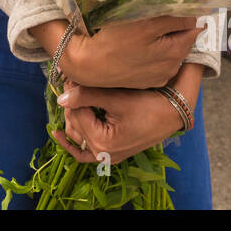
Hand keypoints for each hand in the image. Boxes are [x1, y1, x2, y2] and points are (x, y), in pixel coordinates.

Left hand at [53, 83, 182, 165]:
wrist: (173, 113)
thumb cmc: (148, 104)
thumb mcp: (116, 98)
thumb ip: (86, 96)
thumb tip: (61, 97)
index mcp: (102, 142)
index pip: (75, 113)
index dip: (72, 92)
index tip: (72, 75)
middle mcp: (102, 154)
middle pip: (75, 123)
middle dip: (73, 102)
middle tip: (73, 80)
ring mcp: (106, 156)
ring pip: (78, 134)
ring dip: (73, 115)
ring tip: (75, 93)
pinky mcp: (110, 153)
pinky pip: (85, 153)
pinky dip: (72, 144)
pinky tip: (58, 134)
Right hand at [54, 15, 202, 88]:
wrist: (89, 66)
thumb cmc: (114, 39)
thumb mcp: (146, 23)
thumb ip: (175, 19)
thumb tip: (196, 16)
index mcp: (175, 51)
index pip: (192, 25)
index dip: (184, 13)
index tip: (172, 5)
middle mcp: (172, 67)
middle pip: (183, 40)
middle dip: (176, 28)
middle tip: (157, 16)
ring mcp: (161, 76)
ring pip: (173, 52)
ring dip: (167, 40)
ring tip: (148, 32)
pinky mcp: (149, 81)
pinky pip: (161, 63)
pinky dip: (157, 54)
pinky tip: (142, 48)